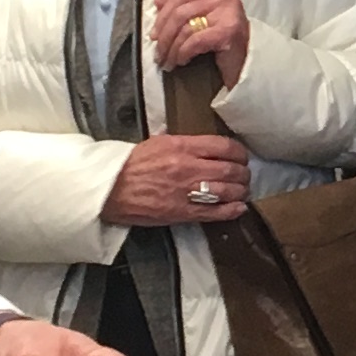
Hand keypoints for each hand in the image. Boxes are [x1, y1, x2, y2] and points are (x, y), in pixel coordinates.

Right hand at [104, 132, 251, 227]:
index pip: (224, 146)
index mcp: (183, 147)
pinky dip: (232, 210)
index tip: (241, 156)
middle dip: (243, 173)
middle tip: (244, 174)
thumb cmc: (132, 165)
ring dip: (241, 191)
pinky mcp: (184, 213)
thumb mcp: (159, 143)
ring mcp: (188, 192)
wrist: (111, 189)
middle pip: (231, 170)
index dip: (239, 152)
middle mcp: (189, 168)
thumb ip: (186, 144)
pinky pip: (217, 213)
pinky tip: (238, 207)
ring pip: (228, 191)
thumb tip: (208, 147)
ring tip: (242, 190)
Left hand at [149, 0, 250, 91]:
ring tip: (166, 61)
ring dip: (171, 48)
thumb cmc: (226, 41)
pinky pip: (195, 41)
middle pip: (181, 12)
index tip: (153, 35)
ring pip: (186, 28)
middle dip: (164, 35)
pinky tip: (180, 61)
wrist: (249, 63)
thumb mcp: (203, 19)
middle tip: (158, 53)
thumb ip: (183, 7)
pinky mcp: (228, 31)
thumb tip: (158, 1)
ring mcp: (228, 12)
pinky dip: (183, 53)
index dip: (163, 16)